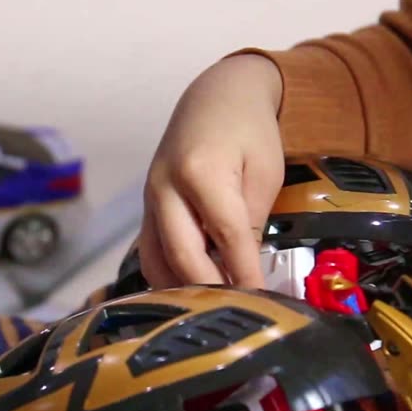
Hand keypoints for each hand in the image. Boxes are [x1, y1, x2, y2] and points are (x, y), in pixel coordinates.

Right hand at [138, 53, 284, 288]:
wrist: (215, 96)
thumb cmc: (248, 131)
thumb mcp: (265, 171)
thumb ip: (251, 219)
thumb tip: (246, 269)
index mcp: (201, 172)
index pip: (227, 236)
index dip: (246, 273)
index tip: (264, 302)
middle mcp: (166, 188)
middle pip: (183, 254)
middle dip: (211, 289)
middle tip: (237, 314)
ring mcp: (150, 200)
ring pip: (156, 259)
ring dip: (183, 289)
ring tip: (213, 309)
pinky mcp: (147, 209)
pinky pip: (151, 252)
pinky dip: (169, 277)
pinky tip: (192, 292)